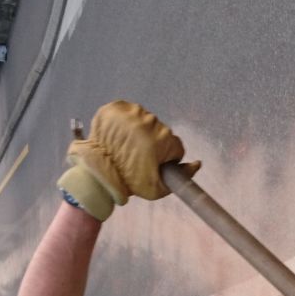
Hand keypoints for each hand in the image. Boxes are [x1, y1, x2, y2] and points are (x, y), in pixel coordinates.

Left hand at [55, 100, 199, 219]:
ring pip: (143, 123)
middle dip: (151, 145)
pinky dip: (122, 123)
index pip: (174, 147)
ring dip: (136, 133)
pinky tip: (116, 137)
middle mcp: (150, 121)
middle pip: (159, 133)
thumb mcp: (159, 188)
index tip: (152, 164)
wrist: (96, 173)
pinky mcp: (115, 107)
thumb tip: (198, 164)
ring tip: (123, 148)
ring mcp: (132, 112)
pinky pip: (125, 113)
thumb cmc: (128, 182)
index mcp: (163, 139)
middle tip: (136, 158)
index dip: (165, 158)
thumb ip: (183, 176)